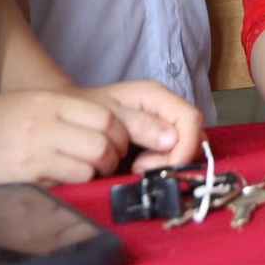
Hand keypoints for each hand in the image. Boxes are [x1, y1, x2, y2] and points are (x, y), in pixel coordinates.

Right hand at [0, 89, 135, 191]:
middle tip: (106, 165)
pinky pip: (62, 188)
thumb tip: (101, 128)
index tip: (115, 144)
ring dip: (92, 176)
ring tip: (83, 177)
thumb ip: (61, 112)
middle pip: (103, 143)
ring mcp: (32, 153)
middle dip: (112, 158)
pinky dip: (69, 189)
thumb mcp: (24, 102)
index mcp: (46, 101)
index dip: (118, 135)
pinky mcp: (21, 180)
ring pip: (88, 169)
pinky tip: (58, 186)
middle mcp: (43, 124)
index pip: (105, 117)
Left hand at [67, 80, 202, 171]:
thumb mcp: (108, 115)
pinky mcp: (160, 142)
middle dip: (173, 159)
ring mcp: (165, 126)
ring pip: (187, 149)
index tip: (159, 168)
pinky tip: (136, 168)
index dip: (185, 147)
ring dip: (166, 165)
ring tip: (134, 168)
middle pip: (194, 136)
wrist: (70, 116)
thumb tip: (172, 140)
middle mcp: (167, 109)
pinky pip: (174, 157)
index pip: (190, 119)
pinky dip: (160, 167)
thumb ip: (139, 124)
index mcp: (158, 96)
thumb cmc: (86, 111)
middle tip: (139, 168)